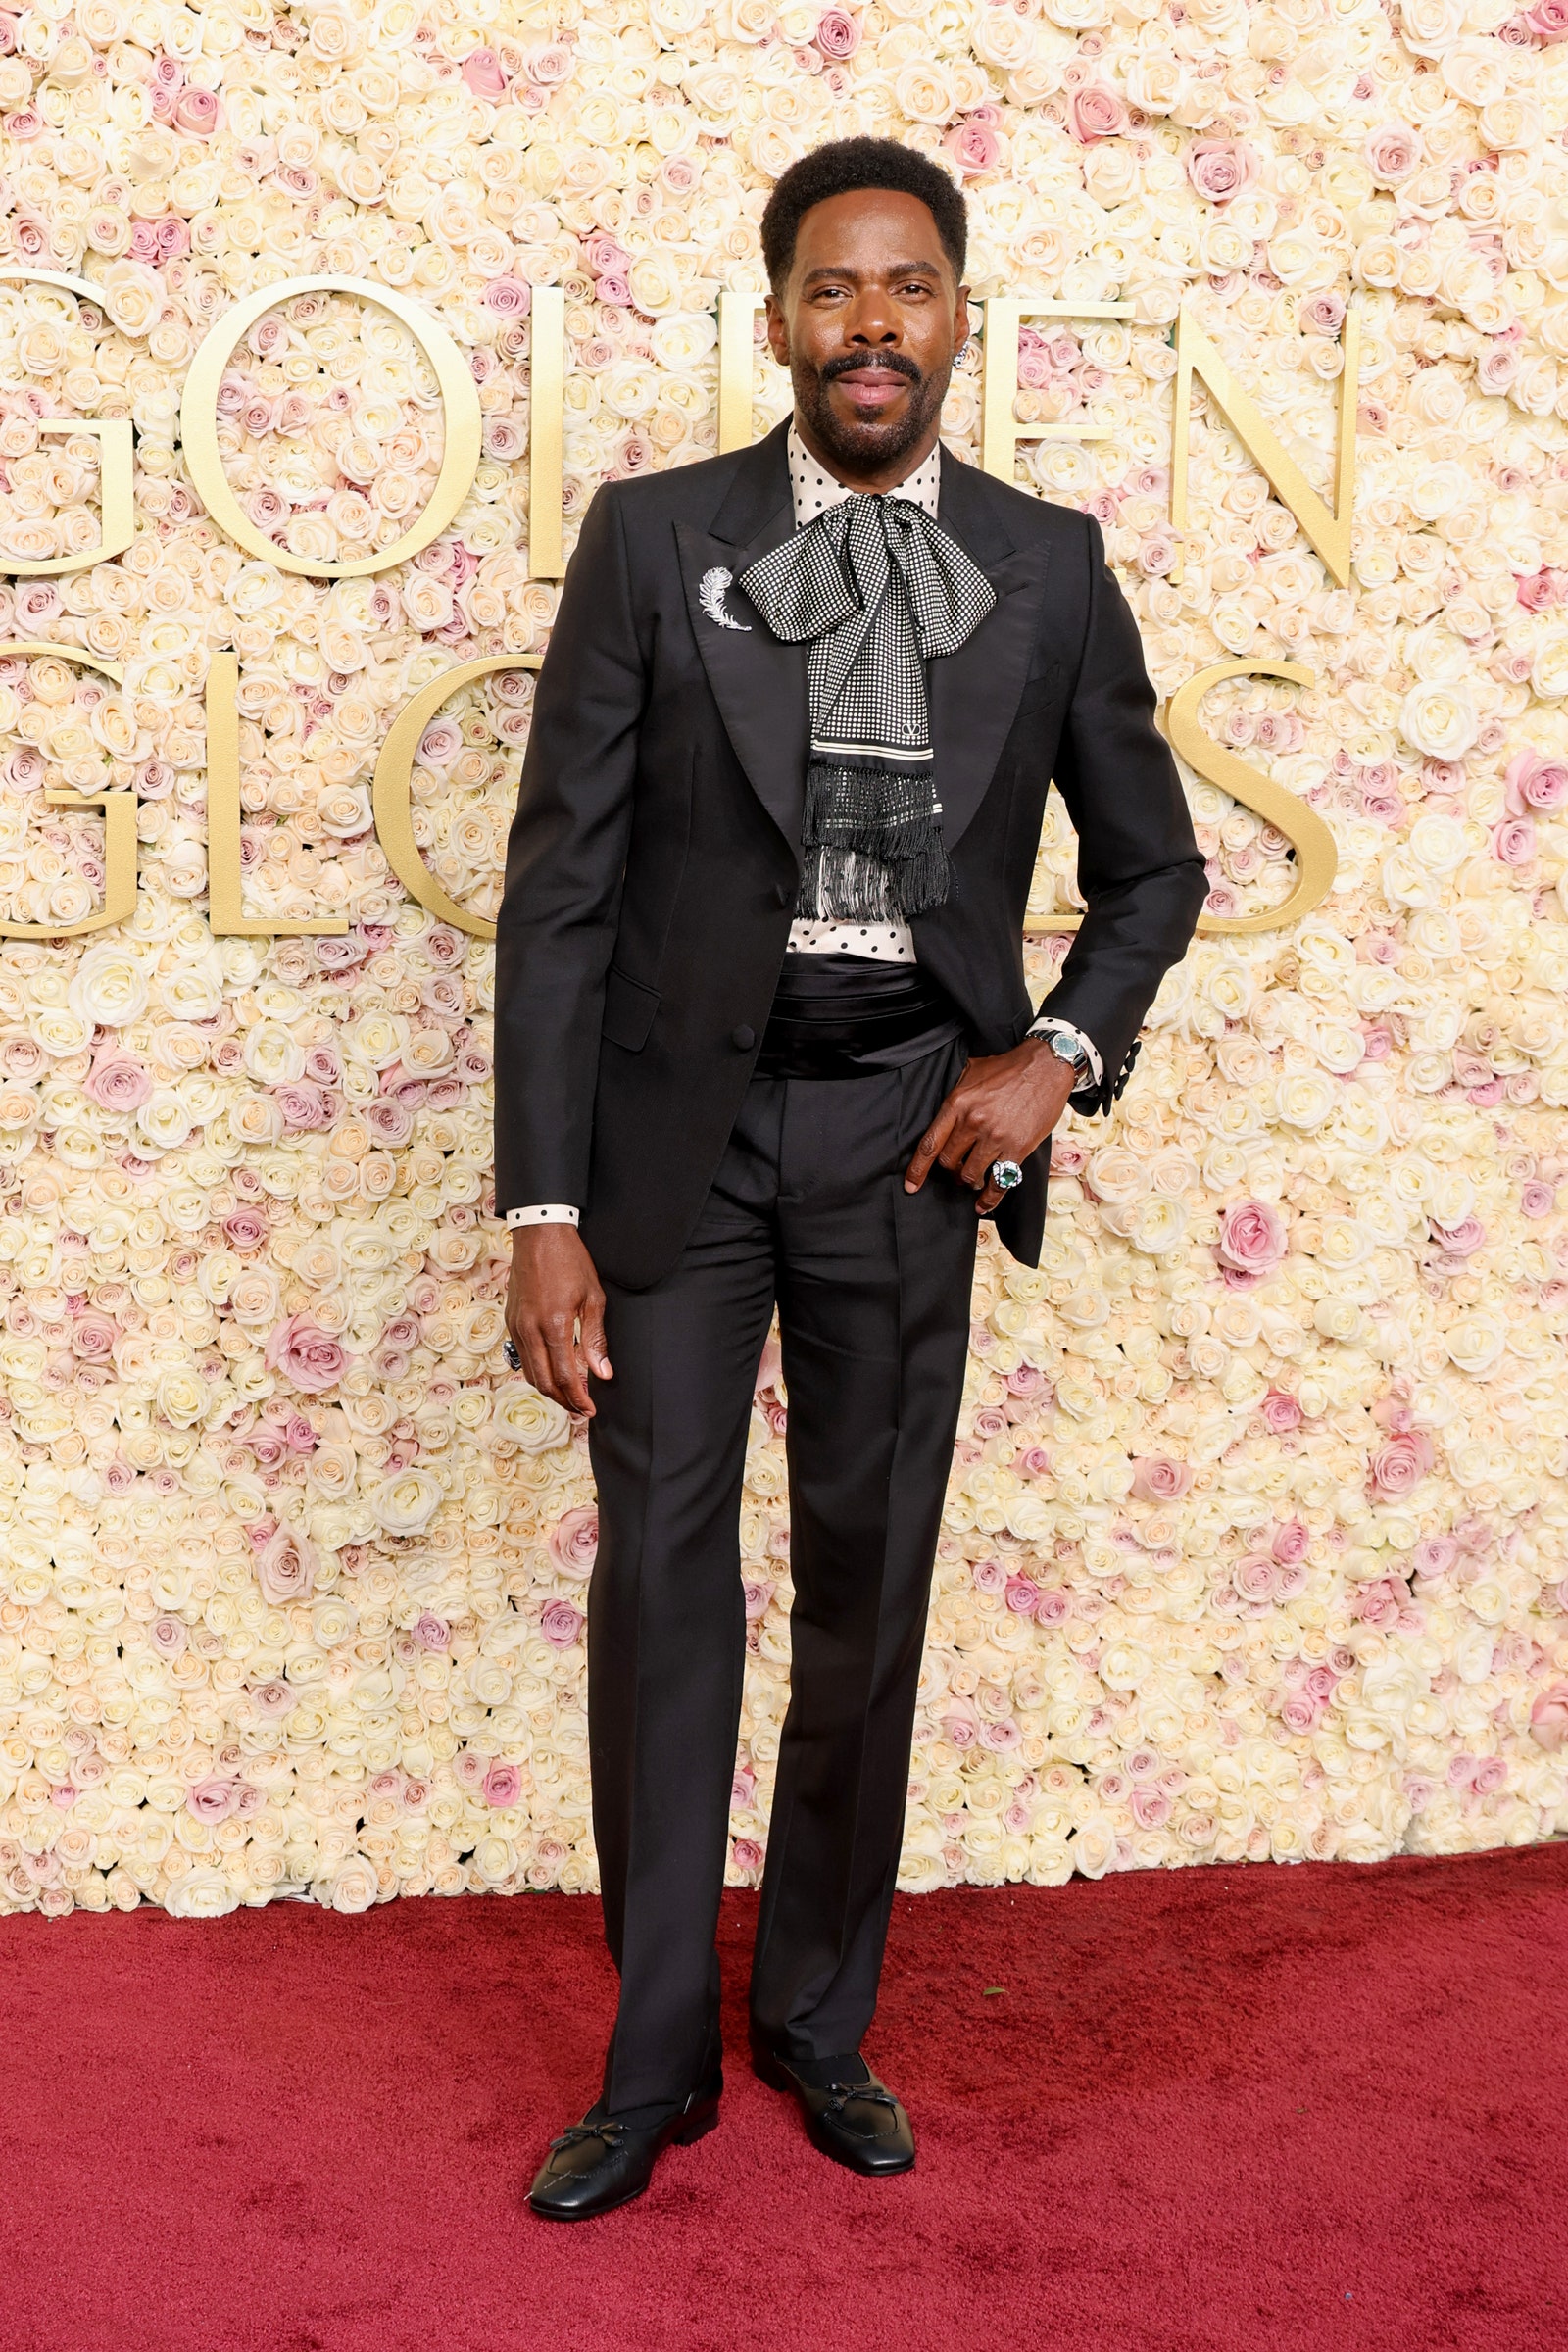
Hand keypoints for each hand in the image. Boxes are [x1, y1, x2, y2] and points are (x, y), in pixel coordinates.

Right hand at [505, 1225, 611, 1416]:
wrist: (539, 1234)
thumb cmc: (570, 1261)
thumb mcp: (593, 1298)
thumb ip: (596, 1339)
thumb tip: (602, 1373)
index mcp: (554, 1326)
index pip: (566, 1376)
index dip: (579, 1398)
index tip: (590, 1410)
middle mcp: (530, 1330)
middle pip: (543, 1382)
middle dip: (563, 1401)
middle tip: (580, 1409)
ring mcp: (516, 1326)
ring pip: (529, 1372)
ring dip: (549, 1389)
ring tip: (569, 1395)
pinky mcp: (510, 1320)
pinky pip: (522, 1355)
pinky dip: (537, 1370)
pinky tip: (552, 1370)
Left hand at [904, 1037, 1077, 1214]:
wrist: (1045, 1066)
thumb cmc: (1008, 1068)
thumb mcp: (971, 1070)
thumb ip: (955, 1092)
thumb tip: (943, 1110)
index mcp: (957, 1104)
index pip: (930, 1144)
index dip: (918, 1169)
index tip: (911, 1185)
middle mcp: (973, 1122)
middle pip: (949, 1162)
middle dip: (950, 1170)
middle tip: (956, 1170)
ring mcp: (996, 1137)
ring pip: (971, 1174)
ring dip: (968, 1181)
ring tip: (971, 1178)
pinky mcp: (1017, 1148)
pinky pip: (999, 1182)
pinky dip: (989, 1198)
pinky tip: (983, 1205)